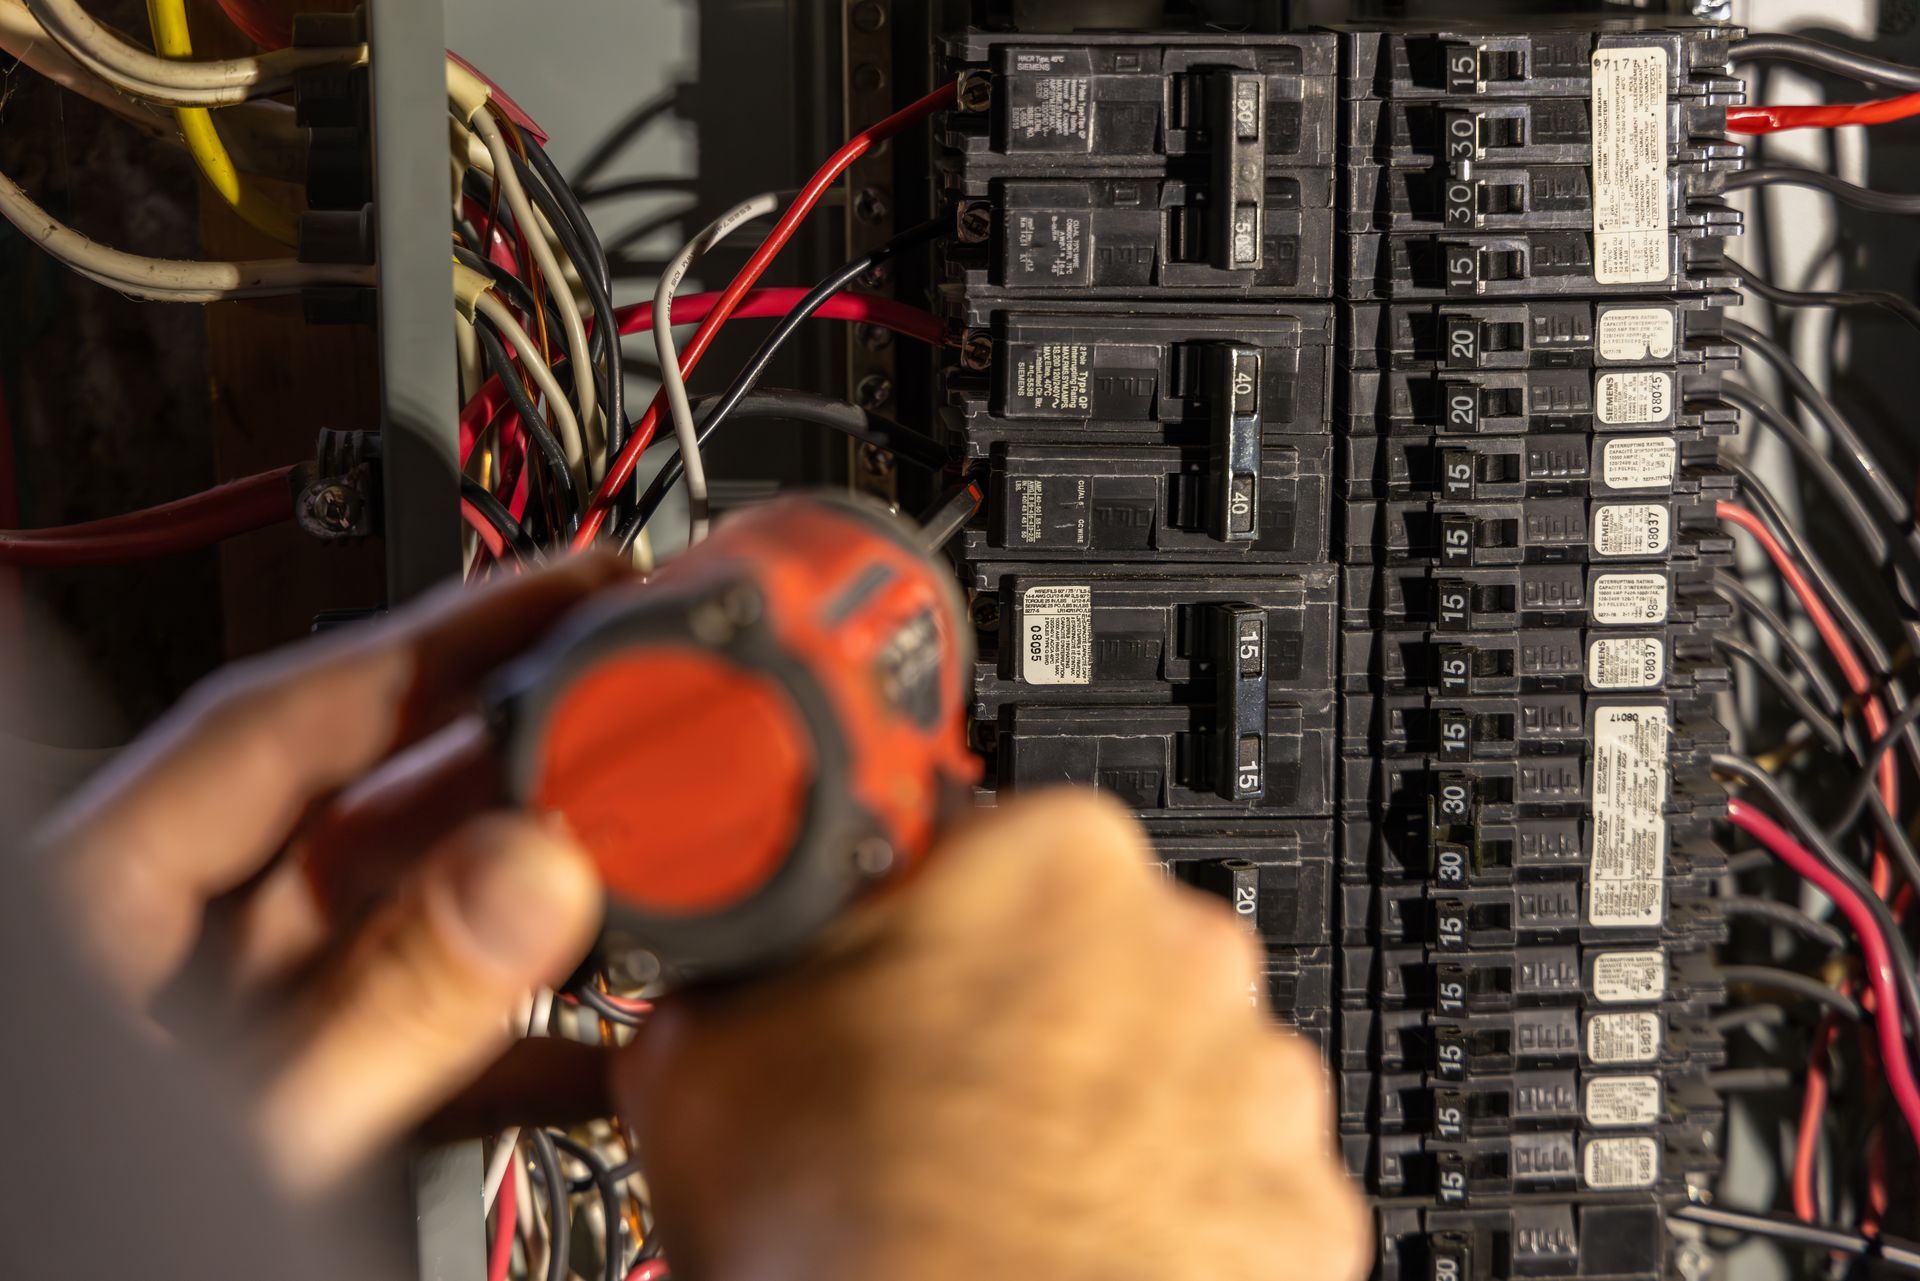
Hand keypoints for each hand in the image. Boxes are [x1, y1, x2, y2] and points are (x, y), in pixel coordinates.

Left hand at [34, 559, 624, 1196]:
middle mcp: (175, 950)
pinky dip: (526, 1041)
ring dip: (548, 907)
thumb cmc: (54, 1226)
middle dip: (525, 770)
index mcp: (98, 902)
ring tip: (667, 869)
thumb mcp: (225, 1121)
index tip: (569, 586)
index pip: (288, 721)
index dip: (440, 639)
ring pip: (419, 932)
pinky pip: (428, 1050)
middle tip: (655, 724)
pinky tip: (621, 1041)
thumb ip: (378, 1006)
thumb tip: (523, 872)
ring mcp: (244, 1034)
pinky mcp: (299, 1113)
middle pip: (377, 816)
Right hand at [621, 790, 1370, 1280]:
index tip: (899, 962)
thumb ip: (749, 950)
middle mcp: (1188, 951)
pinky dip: (1166, 1204)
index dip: (921, 914)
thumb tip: (743, 939)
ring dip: (1097, 1107)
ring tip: (999, 1188)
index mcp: (1055, 861)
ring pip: (1163, 1064)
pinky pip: (1227, 1178)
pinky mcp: (1302, 1207)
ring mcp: (1261, 1083)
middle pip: (1083, 950)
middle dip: (1015, 1010)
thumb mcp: (708, 1053)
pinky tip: (1075, 1239)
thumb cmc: (864, 1245)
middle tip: (929, 1100)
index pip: (984, 840)